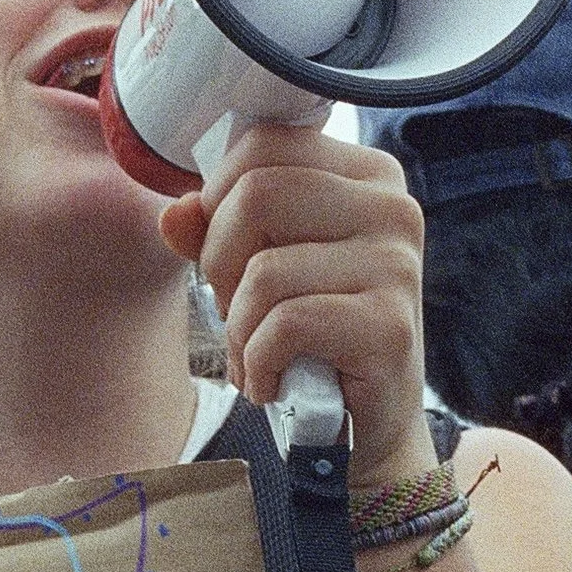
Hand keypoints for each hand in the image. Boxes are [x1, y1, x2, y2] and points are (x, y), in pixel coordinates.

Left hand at [161, 123, 430, 482]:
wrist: (362, 427)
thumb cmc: (309, 341)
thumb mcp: (257, 274)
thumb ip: (214, 233)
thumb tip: (175, 213)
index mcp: (364, 176)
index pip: (263, 144)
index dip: (218, 201)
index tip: (227, 253)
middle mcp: (390, 207)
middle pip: (256, 193)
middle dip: (220, 262)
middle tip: (237, 309)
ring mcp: (396, 263)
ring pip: (263, 270)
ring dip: (238, 330)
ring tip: (258, 356)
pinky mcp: (388, 325)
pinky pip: (283, 326)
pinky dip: (258, 365)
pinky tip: (273, 384)